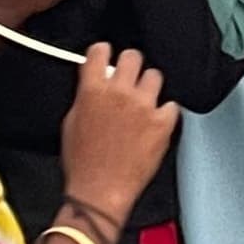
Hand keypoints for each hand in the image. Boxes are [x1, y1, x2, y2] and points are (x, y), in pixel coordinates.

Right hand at [59, 43, 178, 216]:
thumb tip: (94, 82)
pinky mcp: (163, 123)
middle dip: (130, 66)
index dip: (103, 53)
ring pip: (155, 76)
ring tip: (144, 102)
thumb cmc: (82, 163)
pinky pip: (172, 105)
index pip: (99, 51)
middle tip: (129, 79)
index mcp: (92, 91)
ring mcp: (144, 107)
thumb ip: (85, 96)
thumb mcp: (71, 123)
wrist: (100, 192)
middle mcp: (119, 93)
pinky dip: (166, 112)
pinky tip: (156, 122)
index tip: (106, 57)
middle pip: (132, 56)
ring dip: (149, 87)